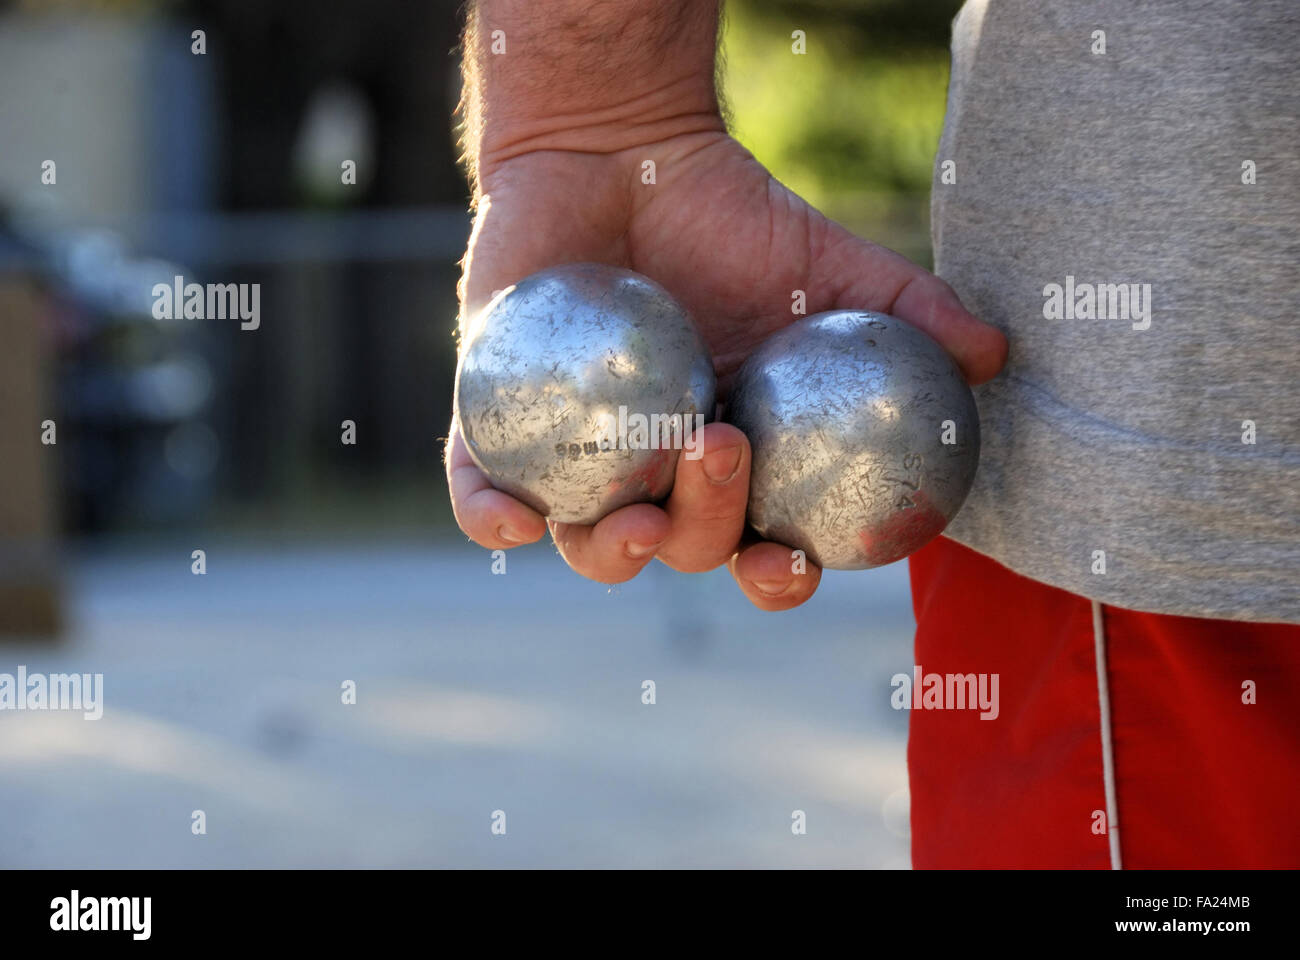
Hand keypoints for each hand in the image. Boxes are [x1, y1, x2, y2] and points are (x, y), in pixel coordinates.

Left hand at [447, 130, 1007, 609]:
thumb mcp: (834, 265)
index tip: (795, 560)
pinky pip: (479, 490)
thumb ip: (911, 314)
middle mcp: (657, 473)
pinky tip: (508, 522)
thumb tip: (994, 357)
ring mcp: (574, 454)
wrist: (621, 152)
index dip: (777, 576)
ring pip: (585, 539)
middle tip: (725, 459)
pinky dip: (489, 517)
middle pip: (680, 548)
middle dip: (705, 535)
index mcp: (735, 463)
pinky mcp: (492, 424)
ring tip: (637, 518)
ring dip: (611, 550)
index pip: (758, 545)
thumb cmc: (730, 220)